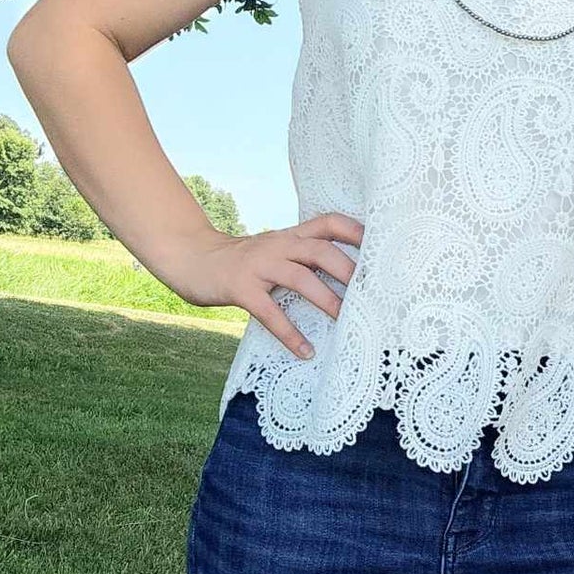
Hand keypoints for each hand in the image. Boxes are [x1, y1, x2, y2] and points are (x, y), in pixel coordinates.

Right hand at [155, 211, 364, 356]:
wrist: (193, 259)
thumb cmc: (242, 260)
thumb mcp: (275, 249)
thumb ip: (302, 255)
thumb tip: (345, 274)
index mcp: (290, 235)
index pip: (328, 222)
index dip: (355, 231)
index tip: (381, 246)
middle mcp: (278, 245)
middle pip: (321, 250)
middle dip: (349, 270)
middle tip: (372, 292)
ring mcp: (259, 265)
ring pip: (300, 278)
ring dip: (326, 299)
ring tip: (346, 321)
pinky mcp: (241, 288)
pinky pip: (270, 312)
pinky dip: (289, 333)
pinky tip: (305, 351)